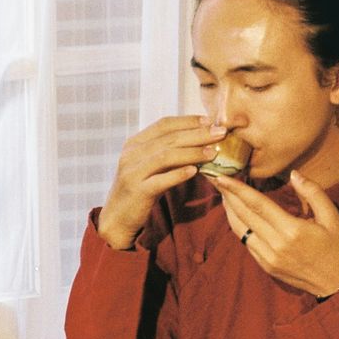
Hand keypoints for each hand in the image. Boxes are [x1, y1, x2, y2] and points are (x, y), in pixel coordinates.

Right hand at [97, 116, 226, 249]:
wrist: (117, 217)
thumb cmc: (140, 189)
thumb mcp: (150, 166)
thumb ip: (167, 152)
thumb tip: (200, 140)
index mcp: (134, 143)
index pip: (164, 124)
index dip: (188, 121)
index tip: (210, 121)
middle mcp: (131, 154)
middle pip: (169, 138)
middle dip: (197, 134)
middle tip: (220, 133)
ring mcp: (132, 172)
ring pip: (166, 156)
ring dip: (192, 152)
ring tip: (213, 153)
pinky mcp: (137, 191)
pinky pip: (161, 180)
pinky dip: (179, 174)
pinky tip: (195, 171)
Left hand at [208, 169, 338, 297]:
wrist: (338, 284)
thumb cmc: (338, 248)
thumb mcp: (333, 218)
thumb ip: (314, 193)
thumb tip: (294, 174)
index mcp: (292, 230)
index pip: (257, 204)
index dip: (237, 190)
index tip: (221, 177)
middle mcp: (276, 244)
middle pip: (244, 215)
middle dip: (227, 196)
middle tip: (216, 181)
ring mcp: (268, 258)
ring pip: (240, 231)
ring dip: (230, 212)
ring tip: (224, 195)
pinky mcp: (266, 266)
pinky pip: (247, 243)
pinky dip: (239, 227)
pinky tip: (237, 216)